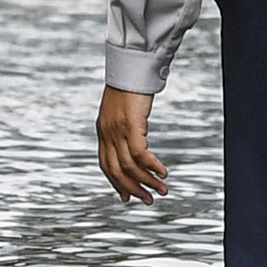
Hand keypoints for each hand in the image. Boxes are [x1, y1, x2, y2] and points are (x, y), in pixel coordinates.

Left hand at [97, 86, 169, 200]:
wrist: (130, 67)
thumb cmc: (129, 85)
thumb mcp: (122, 110)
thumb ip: (124, 127)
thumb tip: (137, 138)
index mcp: (103, 132)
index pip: (106, 165)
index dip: (116, 183)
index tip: (127, 196)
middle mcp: (107, 134)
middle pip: (117, 171)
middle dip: (133, 188)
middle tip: (148, 200)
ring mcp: (117, 131)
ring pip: (130, 167)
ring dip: (147, 181)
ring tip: (162, 190)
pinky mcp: (131, 126)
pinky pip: (140, 154)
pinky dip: (152, 166)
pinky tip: (162, 172)